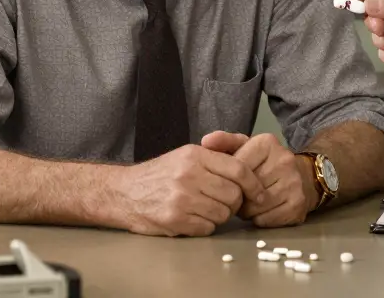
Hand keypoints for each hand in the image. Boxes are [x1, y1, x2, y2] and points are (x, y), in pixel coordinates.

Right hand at [108, 143, 265, 235]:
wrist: (123, 192)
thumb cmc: (159, 175)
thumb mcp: (186, 155)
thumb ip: (215, 157)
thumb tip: (248, 165)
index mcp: (195, 156)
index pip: (239, 169)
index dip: (254, 184)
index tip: (260, 193)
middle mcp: (189, 175)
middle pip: (233, 194)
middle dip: (234, 202)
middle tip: (224, 202)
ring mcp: (181, 198)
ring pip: (222, 213)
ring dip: (219, 215)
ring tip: (205, 209)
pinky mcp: (174, 219)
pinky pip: (207, 227)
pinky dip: (204, 226)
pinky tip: (192, 218)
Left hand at [203, 131, 313, 227]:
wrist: (303, 177)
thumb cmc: (265, 164)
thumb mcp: (245, 148)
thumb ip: (224, 142)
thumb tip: (206, 141)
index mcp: (267, 143)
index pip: (237, 169)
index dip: (230, 180)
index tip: (231, 181)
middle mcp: (284, 159)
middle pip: (245, 189)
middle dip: (239, 196)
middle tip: (241, 195)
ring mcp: (294, 182)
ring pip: (254, 207)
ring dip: (248, 210)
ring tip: (251, 203)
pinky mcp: (298, 203)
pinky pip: (266, 220)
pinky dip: (260, 219)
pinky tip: (263, 211)